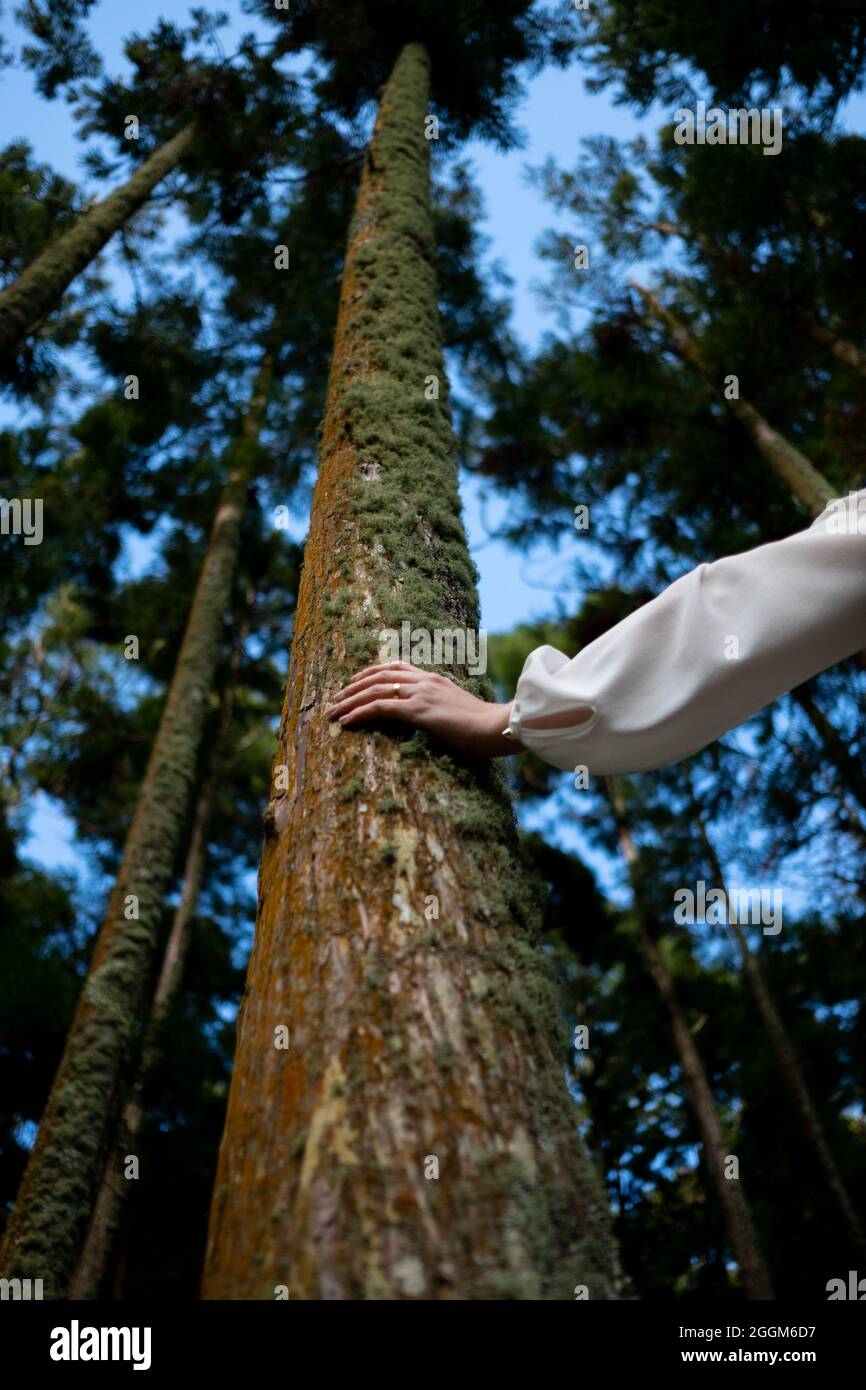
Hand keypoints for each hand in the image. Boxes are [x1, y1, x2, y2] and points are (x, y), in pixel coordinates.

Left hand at [325, 661, 515, 757]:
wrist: (498, 726)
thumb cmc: (485, 726)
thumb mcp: (460, 711)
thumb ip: (444, 708)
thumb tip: (436, 717)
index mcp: (434, 679)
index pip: (396, 667)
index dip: (371, 673)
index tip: (354, 681)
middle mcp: (424, 681)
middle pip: (379, 677)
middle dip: (353, 687)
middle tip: (335, 699)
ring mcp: (421, 694)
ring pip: (374, 691)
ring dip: (349, 701)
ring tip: (332, 713)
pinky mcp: (418, 711)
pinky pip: (380, 708)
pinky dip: (359, 713)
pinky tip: (346, 722)